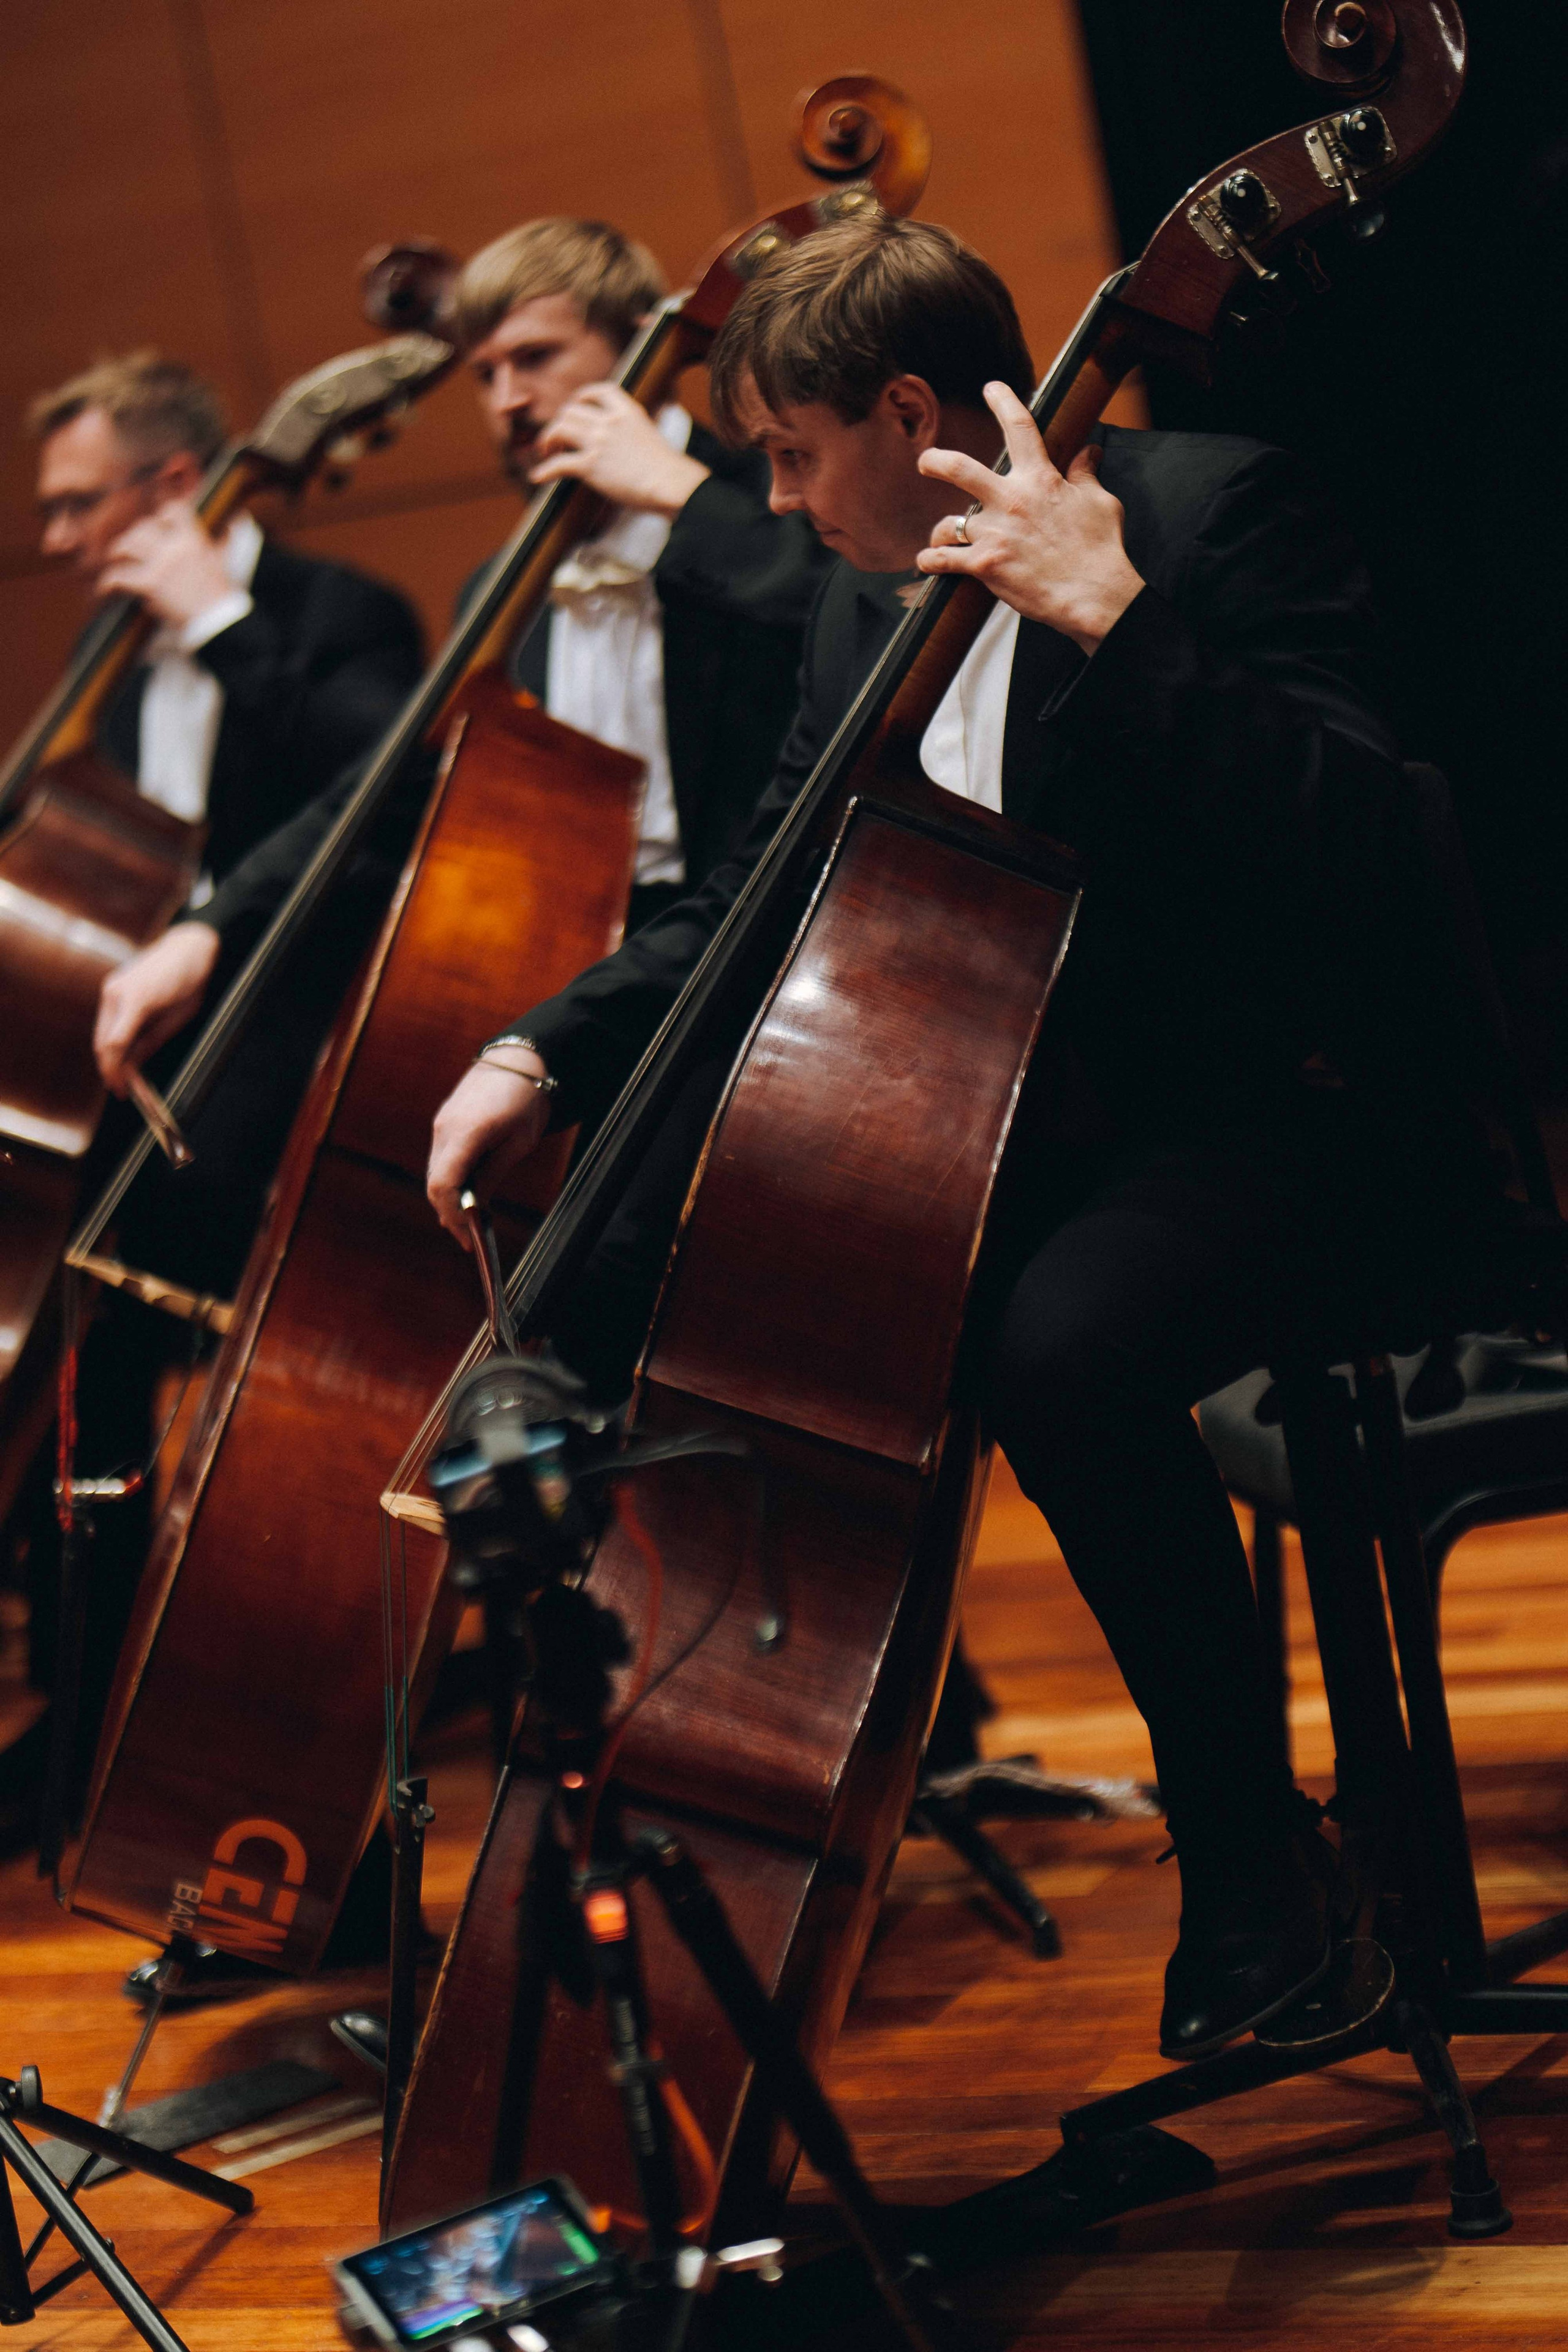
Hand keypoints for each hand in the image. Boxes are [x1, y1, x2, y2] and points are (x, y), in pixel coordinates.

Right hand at [95, 921, 219, 1093]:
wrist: (187, 948)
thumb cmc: (190, 982)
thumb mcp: (178, 1019)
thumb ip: (151, 1042)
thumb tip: (133, 1066)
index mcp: (135, 1001)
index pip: (114, 1046)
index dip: (114, 1071)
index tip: (121, 1089)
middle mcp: (116, 992)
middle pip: (101, 1041)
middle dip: (109, 1067)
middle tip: (120, 1087)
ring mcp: (111, 987)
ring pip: (101, 1031)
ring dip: (109, 1054)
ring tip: (123, 1073)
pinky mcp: (112, 985)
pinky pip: (108, 1018)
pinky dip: (112, 1037)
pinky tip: (124, 1051)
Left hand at [98, 502, 239, 633]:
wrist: (219, 620)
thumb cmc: (223, 592)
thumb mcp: (226, 558)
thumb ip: (226, 536)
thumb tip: (238, 517)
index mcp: (193, 538)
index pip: (172, 509)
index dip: (162, 514)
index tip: (159, 522)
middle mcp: (175, 546)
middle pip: (143, 527)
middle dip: (135, 536)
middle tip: (131, 545)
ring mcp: (160, 564)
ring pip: (127, 545)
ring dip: (118, 552)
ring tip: (115, 559)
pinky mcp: (149, 584)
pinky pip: (119, 577)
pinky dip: (108, 583)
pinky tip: (105, 589)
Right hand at [427, 1057, 553, 1246]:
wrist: (515, 1062)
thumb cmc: (524, 1100)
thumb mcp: (519, 1142)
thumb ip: (493, 1174)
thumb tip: (476, 1208)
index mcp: (466, 1132)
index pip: (444, 1183)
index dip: (452, 1213)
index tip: (467, 1234)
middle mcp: (445, 1129)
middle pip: (435, 1184)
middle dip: (449, 1214)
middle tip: (468, 1239)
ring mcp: (441, 1126)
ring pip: (435, 1174)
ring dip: (448, 1200)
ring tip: (468, 1224)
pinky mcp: (444, 1125)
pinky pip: (441, 1161)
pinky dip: (450, 1183)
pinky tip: (465, 1198)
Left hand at [528, 385, 709, 515]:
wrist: (672, 485)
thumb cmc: (667, 469)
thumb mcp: (651, 436)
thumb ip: (634, 431)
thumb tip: (631, 438)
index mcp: (628, 411)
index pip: (599, 391)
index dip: (582, 397)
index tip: (576, 405)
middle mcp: (610, 421)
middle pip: (571, 410)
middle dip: (561, 423)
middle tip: (560, 439)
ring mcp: (599, 442)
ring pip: (559, 428)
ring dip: (549, 440)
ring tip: (549, 452)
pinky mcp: (591, 466)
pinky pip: (558, 464)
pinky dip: (545, 471)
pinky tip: (538, 476)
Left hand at [916, 383, 1143, 654]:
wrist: (1094, 594)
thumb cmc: (1100, 549)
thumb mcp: (1100, 503)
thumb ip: (1086, 476)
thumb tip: (1089, 452)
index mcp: (1040, 479)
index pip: (1020, 428)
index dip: (1004, 402)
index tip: (991, 389)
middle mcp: (1011, 500)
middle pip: (960, 469)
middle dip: (936, 462)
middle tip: (924, 462)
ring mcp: (995, 533)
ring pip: (949, 524)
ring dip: (940, 531)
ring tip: (939, 539)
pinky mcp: (985, 565)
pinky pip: (945, 559)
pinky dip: (932, 560)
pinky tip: (927, 562)